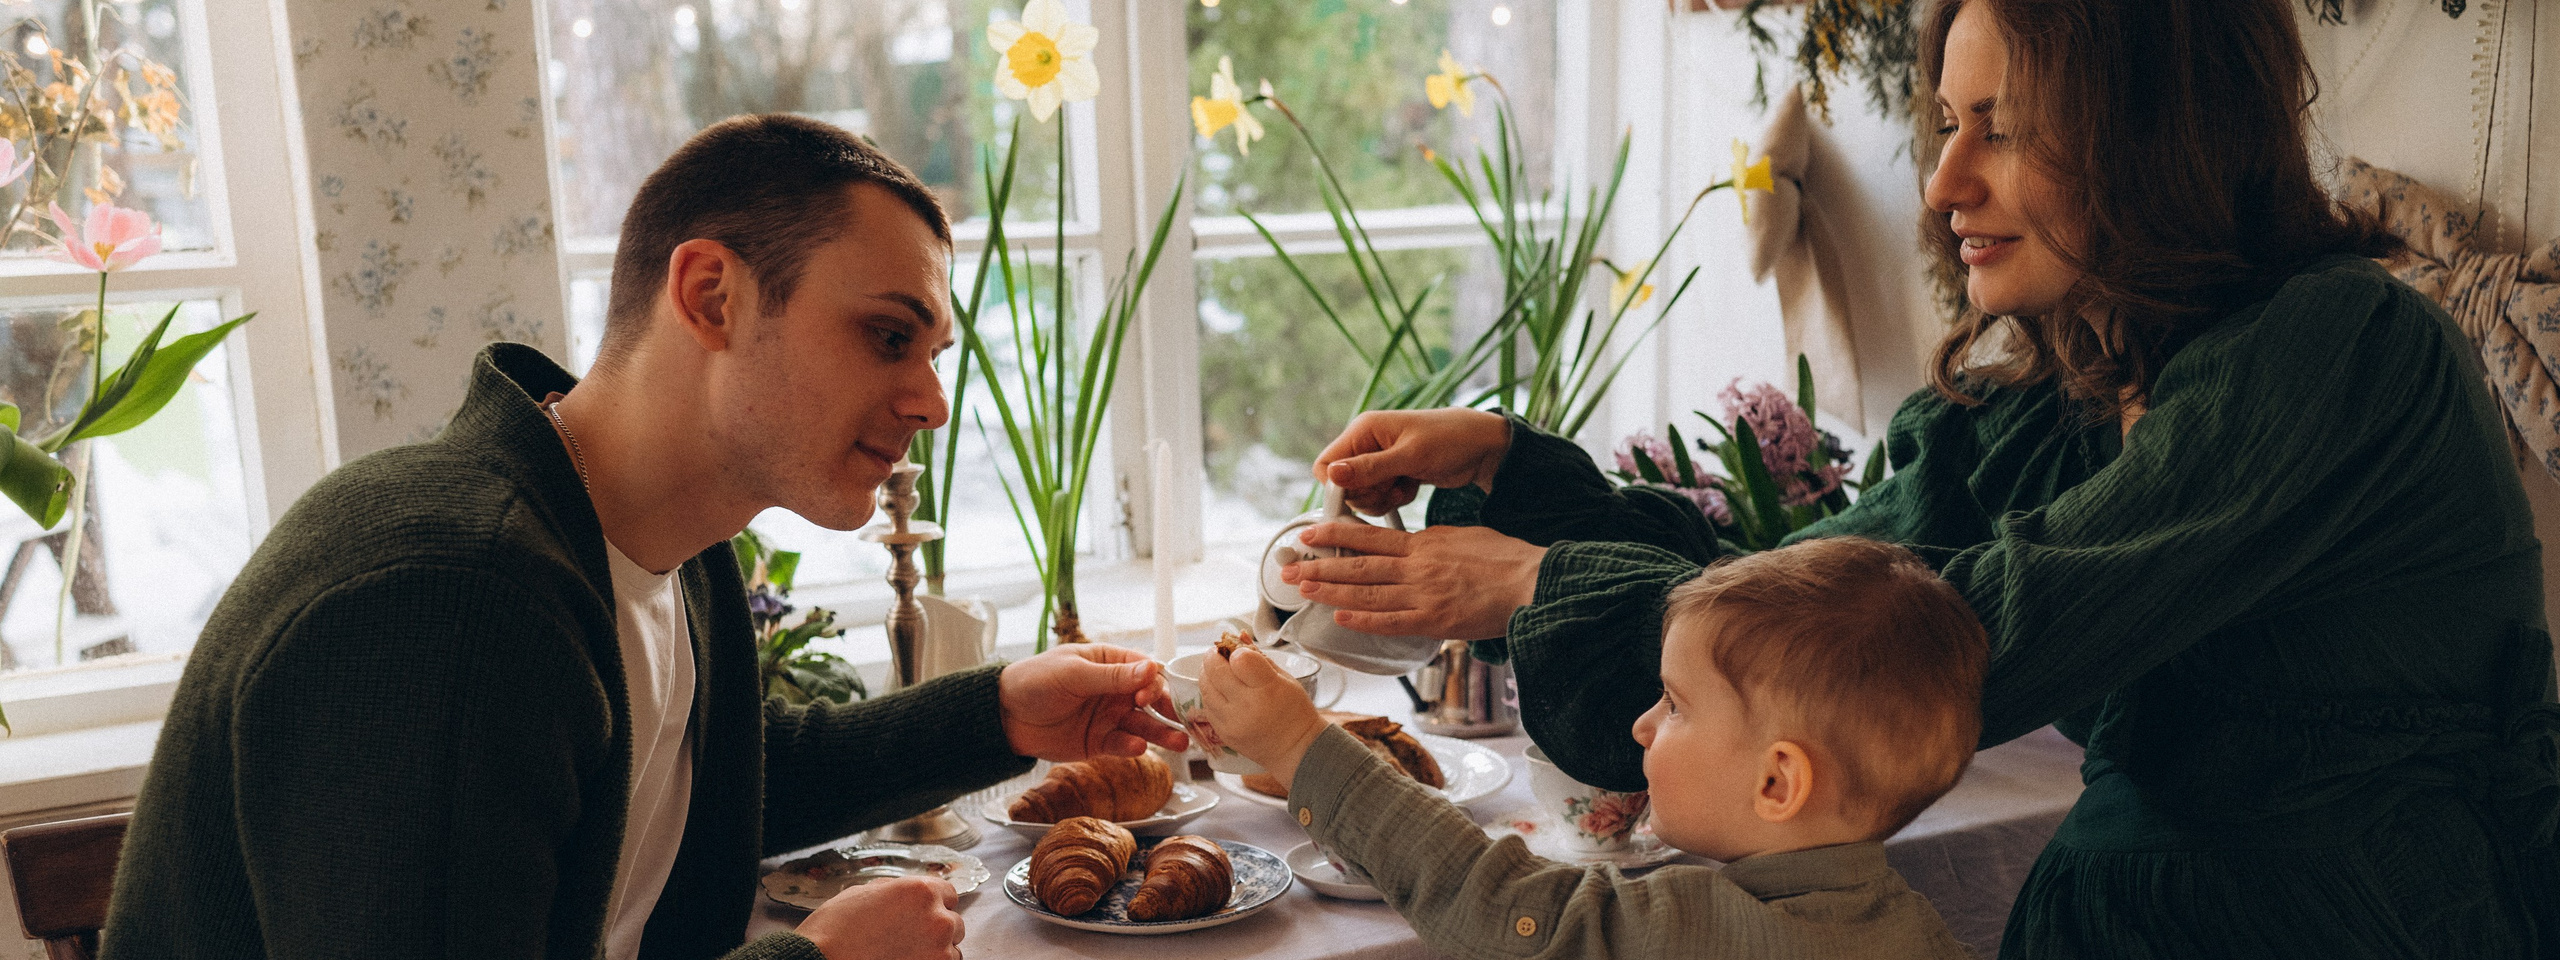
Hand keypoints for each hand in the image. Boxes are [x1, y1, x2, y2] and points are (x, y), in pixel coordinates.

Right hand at [796, 875, 963, 959]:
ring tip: (904, 953)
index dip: (934, 904)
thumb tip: (903, 893)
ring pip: (951, 949)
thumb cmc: (833, 932)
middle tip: (908, 938)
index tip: (924, 914)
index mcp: (920, 891)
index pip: (949, 893)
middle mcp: (936, 918)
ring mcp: (938, 950)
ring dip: (935, 950)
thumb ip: (893, 891)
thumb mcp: (862, 894)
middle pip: (952, 922)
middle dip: (934, 929)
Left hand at [998, 643, 1189, 760]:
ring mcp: (1110, 717)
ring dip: (1163, 734)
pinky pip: (1123, 746)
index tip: (1145, 695)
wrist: (1005, 716)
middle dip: (1169, 710)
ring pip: (1144, 726)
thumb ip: (1113, 676)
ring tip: (1181, 744)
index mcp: (1110, 663)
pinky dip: (1132, 748)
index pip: (1145, 670)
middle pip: (1152, 700)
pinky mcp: (1100, 742)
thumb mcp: (1073, 674)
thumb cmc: (1035, 681)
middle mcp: (1115, 691)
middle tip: (1180, 721)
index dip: (1153, 682)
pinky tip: (1137, 748)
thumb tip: (1150, 668)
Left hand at [1199, 647, 1327, 788]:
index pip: (1239, 660)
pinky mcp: (1223, 733)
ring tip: (1218, 670)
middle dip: (1213, 657)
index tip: (1239, 653)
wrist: (1295, 749)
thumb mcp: (1284, 678)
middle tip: (1218, 653)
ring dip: (1207, 674)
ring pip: (1205, 688)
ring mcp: (1232, 722)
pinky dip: (1210, 694)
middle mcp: (1247, 707)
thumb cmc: (1294, 710)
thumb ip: (1259, 657)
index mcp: (1267, 690)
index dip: (1235, 651)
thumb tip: (1238, 635)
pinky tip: (1220, 691)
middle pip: (1215, 671)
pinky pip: (1206, 706)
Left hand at [1283, 523, 1545, 640]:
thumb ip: (1434, 542)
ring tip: (1302, 588)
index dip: (1335, 534)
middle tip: (1289, 565)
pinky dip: (1363, 619)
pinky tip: (1340, 616)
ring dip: (1331, 590)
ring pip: (1367, 592)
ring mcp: (1423, 595)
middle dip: (1320, 564)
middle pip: (1359, 564)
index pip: (1370, 537)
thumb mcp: (1465, 537)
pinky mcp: (1434, 621)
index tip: (1309, 533)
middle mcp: (1417, 567)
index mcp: (1425, 543)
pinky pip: (1390, 621)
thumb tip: (1415, 544)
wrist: (1531, 583)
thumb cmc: (1506, 560)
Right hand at [1313, 409, 1512, 514]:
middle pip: (1343, 485)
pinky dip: (1394, 499)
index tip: (1363, 494)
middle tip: (1391, 490)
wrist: (1484, 446)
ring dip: (1381, 499)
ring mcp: (1380, 460)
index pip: (1326, 465)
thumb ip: (1370, 468)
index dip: (1338, 486)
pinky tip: (1411, 488)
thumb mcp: (1411, 456)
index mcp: (1364, 430)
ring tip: (1404, 489)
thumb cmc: (1451, 440)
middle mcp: (1367, 444)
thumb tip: (1333, 475)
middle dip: (1365, 495)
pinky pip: (1379, 497)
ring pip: (1361, 494)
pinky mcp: (1393, 474)